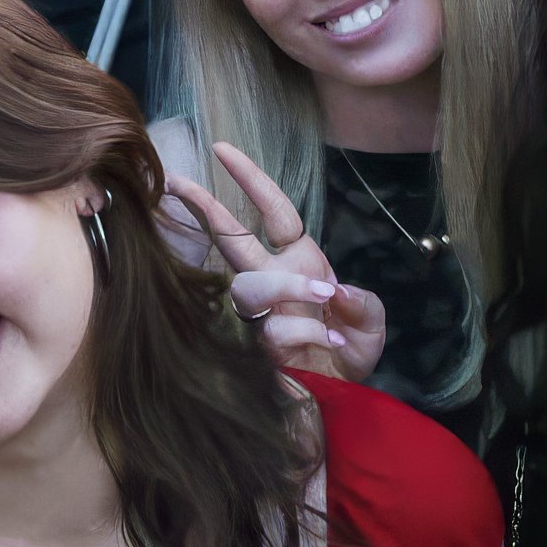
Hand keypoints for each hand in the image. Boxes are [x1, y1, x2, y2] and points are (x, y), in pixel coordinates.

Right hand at [169, 139, 385, 380]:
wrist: (343, 397)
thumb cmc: (350, 349)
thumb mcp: (369, 321)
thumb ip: (362, 304)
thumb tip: (336, 291)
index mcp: (298, 258)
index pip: (272, 212)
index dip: (250, 180)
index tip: (222, 149)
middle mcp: (272, 278)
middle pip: (232, 239)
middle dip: (205, 206)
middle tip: (177, 181)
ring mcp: (261, 313)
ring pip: (250, 285)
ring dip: (287, 285)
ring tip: (324, 297)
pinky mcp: (258, 347)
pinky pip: (276, 330)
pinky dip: (309, 331)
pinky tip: (333, 340)